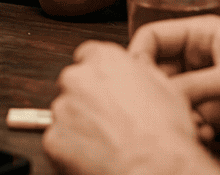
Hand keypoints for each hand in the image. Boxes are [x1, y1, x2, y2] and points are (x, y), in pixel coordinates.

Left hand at [43, 40, 219, 174]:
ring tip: (109, 145)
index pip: (89, 56)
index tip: (106, 91)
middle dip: (87, 101)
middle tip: (110, 124)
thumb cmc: (165, 136)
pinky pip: (59, 143)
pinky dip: (73, 152)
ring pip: (66, 114)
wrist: (157, 171)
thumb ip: (140, 70)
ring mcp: (63, 108)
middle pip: (75, 85)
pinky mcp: (54, 138)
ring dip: (80, 127)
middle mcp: (78, 78)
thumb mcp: (166, 88)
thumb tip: (136, 69)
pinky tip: (98, 159)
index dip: (99, 76)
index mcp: (104, 59)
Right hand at [129, 15, 219, 144]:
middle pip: (157, 70)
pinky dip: (190, 128)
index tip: (133, 79)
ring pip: (170, 97)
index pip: (153, 36)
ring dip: (174, 113)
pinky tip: (204, 134)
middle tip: (158, 108)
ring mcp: (205, 86)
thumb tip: (160, 94)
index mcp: (200, 35)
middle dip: (155, 90)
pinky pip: (188, 118)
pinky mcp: (214, 113)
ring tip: (189, 124)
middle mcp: (197, 59)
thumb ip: (197, 85)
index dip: (139, 55)